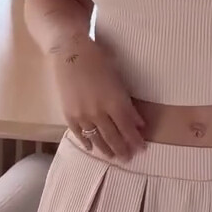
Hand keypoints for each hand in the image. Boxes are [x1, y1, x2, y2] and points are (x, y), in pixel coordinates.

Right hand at [51, 37, 146, 159]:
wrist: (70, 52)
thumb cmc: (99, 61)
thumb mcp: (118, 81)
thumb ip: (127, 104)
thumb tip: (138, 123)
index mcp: (114, 102)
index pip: (128, 128)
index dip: (135, 140)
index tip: (142, 148)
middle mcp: (99, 112)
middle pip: (113, 137)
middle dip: (123, 149)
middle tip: (128, 158)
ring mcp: (82, 115)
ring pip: (96, 139)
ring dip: (106, 150)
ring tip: (113, 157)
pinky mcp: (69, 114)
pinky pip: (79, 134)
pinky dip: (86, 142)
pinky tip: (91, 148)